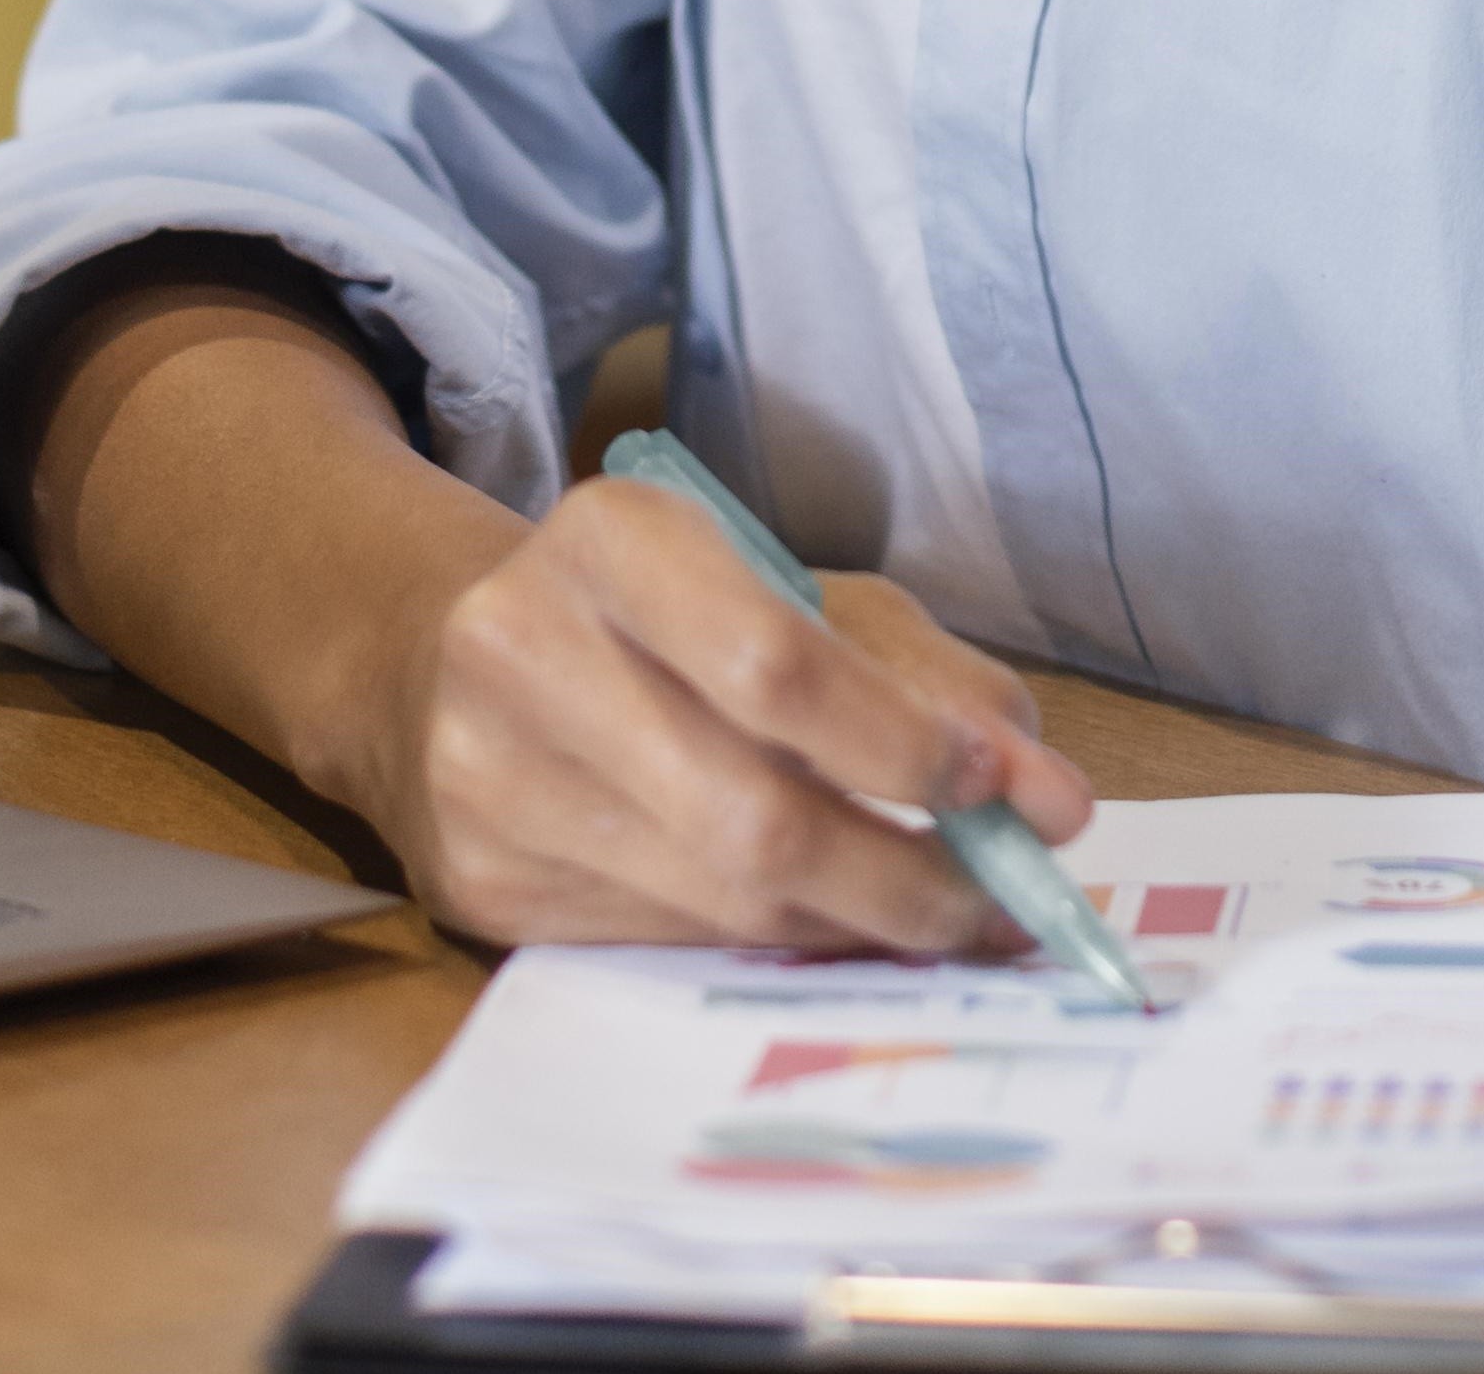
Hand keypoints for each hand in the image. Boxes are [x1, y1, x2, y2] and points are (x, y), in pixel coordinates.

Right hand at [350, 476, 1099, 954]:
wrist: (437, 664)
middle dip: (907, 877)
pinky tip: (828, 923)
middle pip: (752, 813)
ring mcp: (486, 781)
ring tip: (944, 920)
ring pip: (718, 898)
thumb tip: (1046, 797)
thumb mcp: (793, 592)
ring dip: (859, 925)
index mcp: (611, 540)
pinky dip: (773, 943)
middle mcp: (523, 651)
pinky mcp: (477, 885)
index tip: (1011, 792)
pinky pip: (667, 943)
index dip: (908, 747)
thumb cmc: (660, 620)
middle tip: (1004, 904)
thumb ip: (927, 679)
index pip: (778, 667)